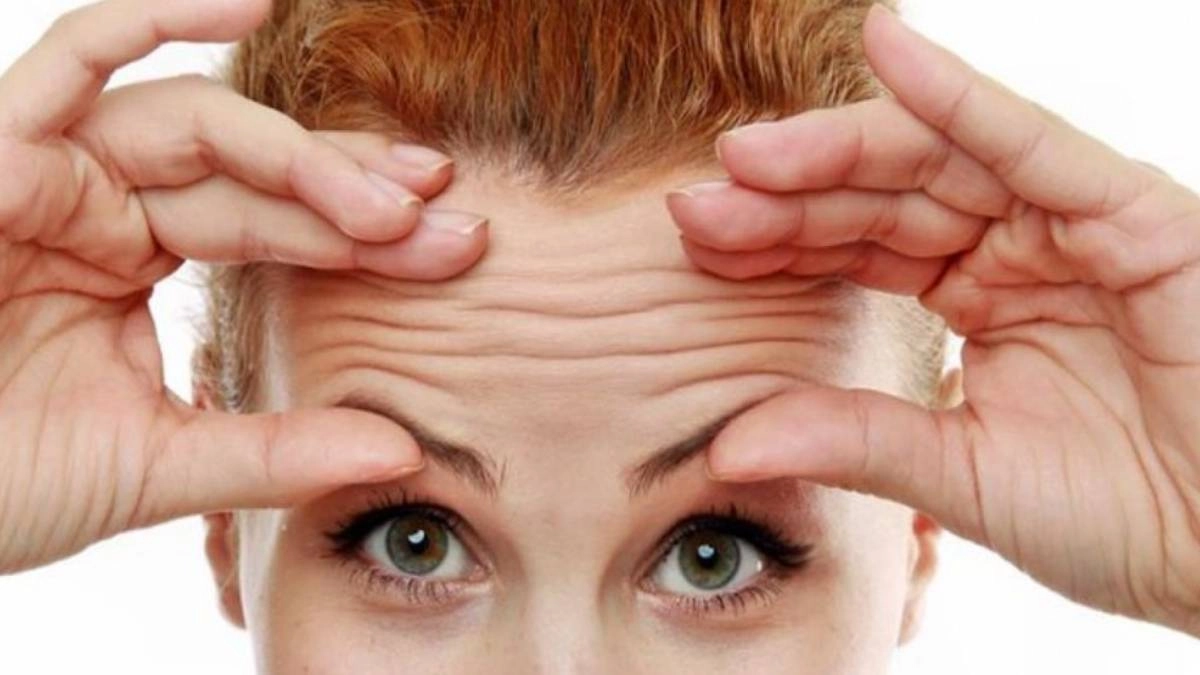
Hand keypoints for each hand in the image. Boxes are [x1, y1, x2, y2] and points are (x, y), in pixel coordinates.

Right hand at [0, 0, 487, 572]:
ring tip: (396, 190)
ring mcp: (48, 171)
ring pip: (194, 123)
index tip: (455, 248)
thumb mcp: (155, 466)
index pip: (273, 233)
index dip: (363, 239)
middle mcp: (100, 207)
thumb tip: (397, 451)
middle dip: (353, 195)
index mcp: (132, 265)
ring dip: (297, 153)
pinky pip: (73, 54)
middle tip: (448, 217)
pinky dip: (153, 15)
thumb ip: (272, 452)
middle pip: (253, 174)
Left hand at [669, 5, 1199, 635]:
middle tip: (699, 199)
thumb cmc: (1125, 518)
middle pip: (880, 197)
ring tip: (750, 150)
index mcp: (974, 299)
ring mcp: (1070, 225)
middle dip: (786, 195)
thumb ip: (854, 440)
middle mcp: (1014, 249)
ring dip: (840, 148)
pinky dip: (959, 94)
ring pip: (938, 161)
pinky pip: (1032, 142)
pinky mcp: (1134, 215)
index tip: (693, 241)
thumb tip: (728, 445)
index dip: (775, 240)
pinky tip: (887, 46)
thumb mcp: (960, 474)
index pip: (856, 247)